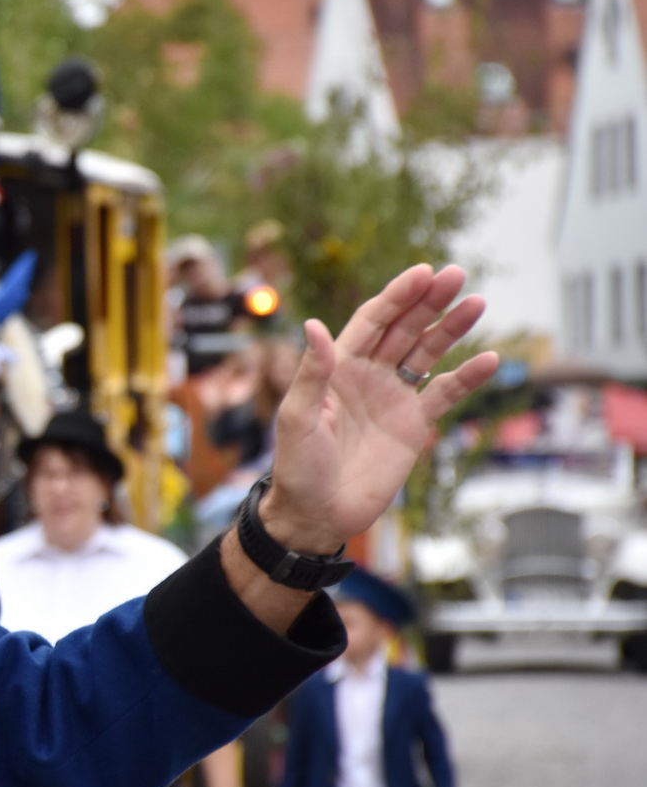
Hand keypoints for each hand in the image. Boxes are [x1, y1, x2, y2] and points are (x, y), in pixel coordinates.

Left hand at [262, 265, 497, 553]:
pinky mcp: (413, 424)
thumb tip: (314, 326)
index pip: (372, 321)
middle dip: (429, 302)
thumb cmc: (297, 466)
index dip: (396, 297)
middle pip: (404, 329)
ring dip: (451, 330)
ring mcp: (392, 397)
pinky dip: (466, 377)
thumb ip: (311, 374)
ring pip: (427, 354)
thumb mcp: (298, 418)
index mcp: (337, 367)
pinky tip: (488, 359)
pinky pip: (444, 394)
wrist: (318, 513)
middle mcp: (367, 375)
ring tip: (476, 303)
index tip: (422, 273)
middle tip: (456, 276)